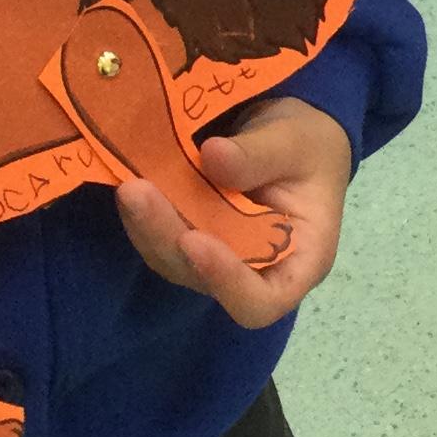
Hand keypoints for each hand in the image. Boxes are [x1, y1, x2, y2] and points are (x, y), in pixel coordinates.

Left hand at [114, 98, 352, 328]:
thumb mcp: (295, 140)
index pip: (263, 301)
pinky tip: (130, 187)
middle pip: (205, 280)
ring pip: (176, 262)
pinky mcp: (193, 239)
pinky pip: (162, 239)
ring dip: (148, 229)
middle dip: (169, 239)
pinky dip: (143, 217)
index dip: (226, 282)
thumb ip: (259, 154)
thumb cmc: (308, 144)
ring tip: (129, 187)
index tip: (195, 240)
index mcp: (300, 260)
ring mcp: (219, 258)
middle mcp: (256, 271)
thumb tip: (213, 157)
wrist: (292, 135)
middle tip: (137, 192)